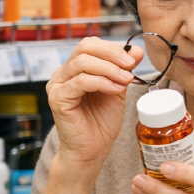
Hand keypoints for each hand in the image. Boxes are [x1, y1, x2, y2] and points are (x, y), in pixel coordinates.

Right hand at [46, 38, 144, 171]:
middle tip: (130, 65)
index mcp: (76, 68)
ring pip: (82, 63)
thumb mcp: (118, 89)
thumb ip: (124, 69)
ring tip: (126, 80)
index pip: (91, 45)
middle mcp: (63, 74)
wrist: (93, 148)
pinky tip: (116, 90)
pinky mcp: (57, 99)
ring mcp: (58, 85)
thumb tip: (135, 49)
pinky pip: (79, 82)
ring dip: (109, 69)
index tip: (134, 57)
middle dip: (112, 53)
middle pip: (85, 48)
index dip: (113, 48)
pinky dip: (101, 82)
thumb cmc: (103, 121)